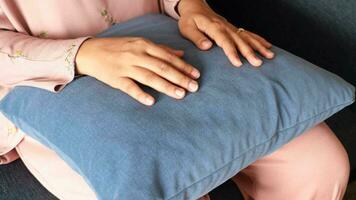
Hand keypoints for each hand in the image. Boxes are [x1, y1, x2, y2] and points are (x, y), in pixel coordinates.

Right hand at [75, 37, 199, 105]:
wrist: (90, 52)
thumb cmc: (118, 47)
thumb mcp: (139, 43)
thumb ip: (161, 49)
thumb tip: (181, 53)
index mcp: (144, 45)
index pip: (168, 57)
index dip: (183, 66)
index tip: (196, 75)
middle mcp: (137, 55)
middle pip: (162, 67)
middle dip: (180, 78)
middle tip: (194, 87)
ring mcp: (126, 67)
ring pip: (149, 77)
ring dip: (166, 86)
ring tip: (181, 95)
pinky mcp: (115, 79)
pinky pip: (129, 87)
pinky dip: (141, 94)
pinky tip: (152, 101)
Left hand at [177, 0, 273, 66]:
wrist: (195, 6)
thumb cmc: (190, 19)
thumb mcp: (187, 28)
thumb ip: (196, 37)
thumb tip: (207, 46)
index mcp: (213, 27)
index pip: (224, 41)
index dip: (232, 52)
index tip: (238, 63)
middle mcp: (225, 26)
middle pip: (239, 40)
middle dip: (249, 52)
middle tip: (258, 63)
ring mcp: (231, 27)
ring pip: (247, 37)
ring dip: (258, 46)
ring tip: (269, 55)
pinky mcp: (233, 29)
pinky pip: (248, 34)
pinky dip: (258, 40)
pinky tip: (268, 46)